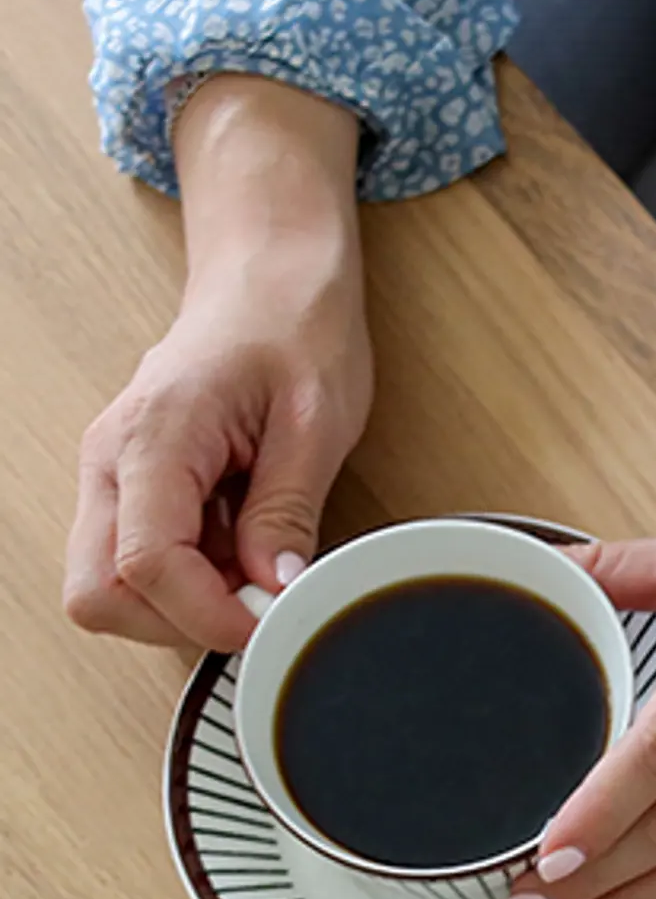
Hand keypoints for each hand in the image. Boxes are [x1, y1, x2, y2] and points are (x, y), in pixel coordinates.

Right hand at [64, 77, 370, 653]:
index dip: (208, 614)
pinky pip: (141, 566)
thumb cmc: (292, 326)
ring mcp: (116, 477)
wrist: (271, 278)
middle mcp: (114, 461)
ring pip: (111, 589)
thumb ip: (288, 513)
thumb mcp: (314, 421)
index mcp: (155, 435)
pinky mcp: (134, 491)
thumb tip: (276, 590)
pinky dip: (193, 580)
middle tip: (254, 598)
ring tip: (255, 557)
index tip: (269, 619)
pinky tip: (243, 543)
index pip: (144, 566)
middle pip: (98, 594)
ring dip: (186, 603)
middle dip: (178, 620)